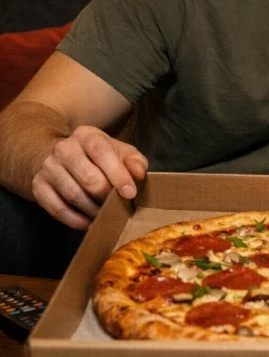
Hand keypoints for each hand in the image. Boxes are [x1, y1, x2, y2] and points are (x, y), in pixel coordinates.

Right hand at [31, 125, 147, 229]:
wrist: (61, 157)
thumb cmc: (98, 156)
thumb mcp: (119, 151)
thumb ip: (133, 160)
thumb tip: (139, 174)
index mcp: (86, 135)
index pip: (101, 152)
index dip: (118, 174)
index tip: (130, 193)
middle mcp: (63, 149)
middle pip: (87, 177)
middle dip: (106, 196)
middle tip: (118, 207)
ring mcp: (48, 168)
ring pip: (73, 195)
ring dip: (93, 210)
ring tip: (106, 216)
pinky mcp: (38, 187)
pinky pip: (56, 208)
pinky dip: (75, 220)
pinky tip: (89, 223)